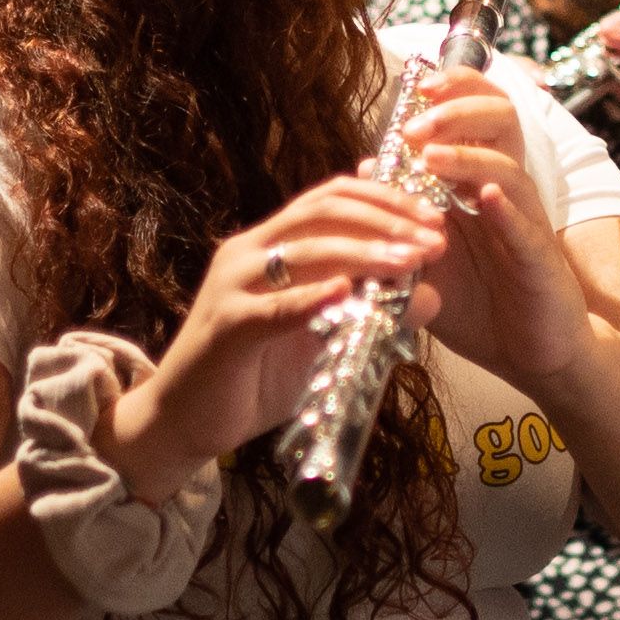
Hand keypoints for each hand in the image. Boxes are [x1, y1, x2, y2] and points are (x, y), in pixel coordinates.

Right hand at [102, 178, 448, 499]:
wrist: (185, 420)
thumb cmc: (255, 378)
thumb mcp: (320, 338)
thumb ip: (365, 314)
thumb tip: (429, 296)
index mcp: (269, 244)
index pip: (330, 199)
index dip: (384, 200)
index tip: (433, 219)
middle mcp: (248, 252)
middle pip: (322, 211)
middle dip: (386, 219)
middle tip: (434, 239)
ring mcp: (233, 285)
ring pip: (303, 249)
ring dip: (364, 251)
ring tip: (409, 261)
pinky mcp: (226, 327)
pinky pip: (274, 307)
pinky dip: (313, 297)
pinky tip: (349, 293)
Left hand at [394, 65, 594, 386]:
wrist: (532, 356)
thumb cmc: (483, 302)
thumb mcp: (432, 253)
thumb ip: (403, 212)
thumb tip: (366, 166)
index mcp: (482, 181)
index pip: (479, 113)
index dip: (457, 87)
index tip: (418, 85)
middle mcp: (508, 192)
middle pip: (502, 122)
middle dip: (460, 109)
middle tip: (417, 123)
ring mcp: (527, 224)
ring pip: (509, 170)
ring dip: (470, 158)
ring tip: (432, 157)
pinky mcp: (539, 262)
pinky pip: (526, 228)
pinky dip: (505, 210)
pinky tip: (484, 198)